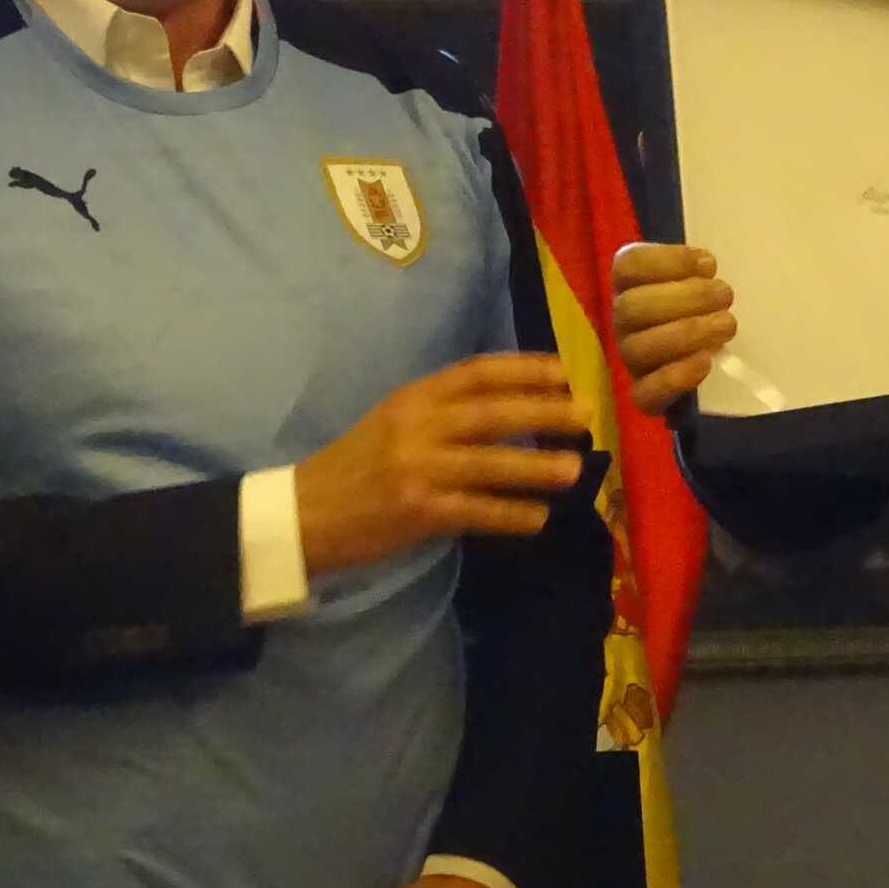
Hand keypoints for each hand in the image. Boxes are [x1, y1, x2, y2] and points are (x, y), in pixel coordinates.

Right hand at [294, 353, 588, 575]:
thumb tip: (513, 404)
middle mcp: (417, 425)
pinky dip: (511, 513)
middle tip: (584, 416)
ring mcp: (417, 468)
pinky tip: (538, 517)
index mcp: (414, 397)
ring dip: (536, 465)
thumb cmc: (358, 465)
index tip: (565, 371)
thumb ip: (443, 410)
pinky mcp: (416, 510)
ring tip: (575, 469)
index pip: (477, 373)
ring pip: (489, 463)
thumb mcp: (395, 421)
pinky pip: (476, 510)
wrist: (304, 513)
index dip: (524, 369)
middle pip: (491, 411)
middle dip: (542, 410)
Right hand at [610, 242, 735, 415]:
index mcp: (633, 283)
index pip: (629, 264)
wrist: (719, 360)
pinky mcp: (643, 393)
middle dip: (686, 298)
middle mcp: (624, 319)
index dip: (667, 261)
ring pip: (636, 348)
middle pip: (631, 306)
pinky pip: (644, 393)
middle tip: (725, 295)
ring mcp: (631, 357)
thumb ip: (701, 270)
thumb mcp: (706, 281)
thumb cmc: (708, 308)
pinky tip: (706, 362)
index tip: (709, 265)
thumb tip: (706, 266)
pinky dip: (674, 379)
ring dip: (686, 334)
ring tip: (726, 325)